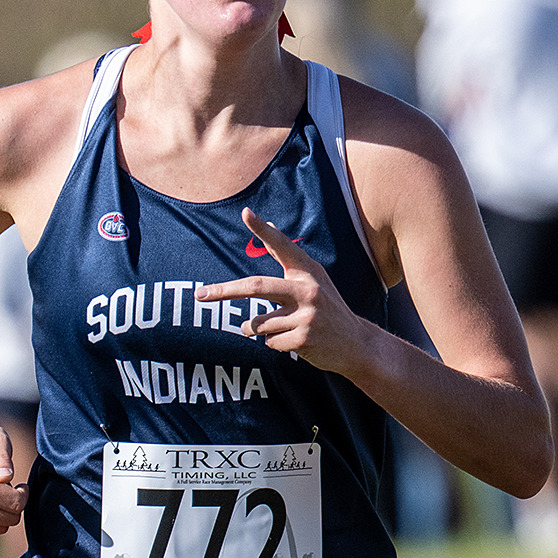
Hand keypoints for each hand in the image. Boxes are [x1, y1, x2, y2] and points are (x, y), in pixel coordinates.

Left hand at [195, 208, 375, 376]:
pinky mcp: (304, 339)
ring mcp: (307, 315)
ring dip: (255, 329)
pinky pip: (269, 342)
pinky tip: (294, 342)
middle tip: (200, 294)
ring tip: (277, 329)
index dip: (264, 230)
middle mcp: (308, 289)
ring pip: (258, 323)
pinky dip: (274, 344)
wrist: (356, 344)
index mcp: (308, 272)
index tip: (246, 213)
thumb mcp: (313, 281)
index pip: (282, 246)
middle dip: (224, 291)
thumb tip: (267, 225)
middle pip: (257, 287)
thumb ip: (286, 261)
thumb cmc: (327, 309)